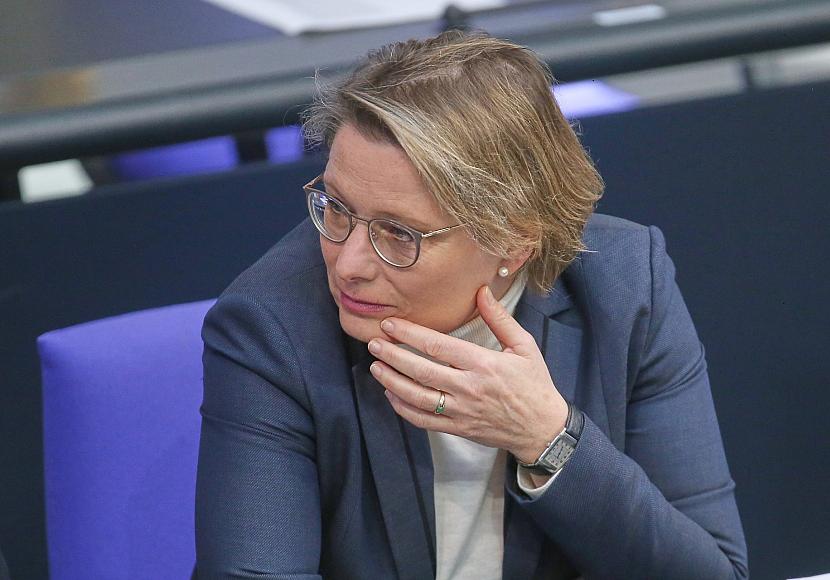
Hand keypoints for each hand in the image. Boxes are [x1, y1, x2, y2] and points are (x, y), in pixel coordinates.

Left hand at [367, 285, 567, 463]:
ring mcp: (461, 411)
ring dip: (392, 381)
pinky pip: (424, 420)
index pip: (438, 347)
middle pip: (421, 370)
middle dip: (393, 355)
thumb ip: (500, 319)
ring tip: (375, 367)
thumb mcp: (525, 346)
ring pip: (417, 397)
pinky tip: (391, 395)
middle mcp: (469, 388)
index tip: (390, 325)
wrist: (543, 429)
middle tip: (373, 342)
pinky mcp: (458, 428)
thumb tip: (482, 291)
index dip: (410, 335)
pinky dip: (403, 409)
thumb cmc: (534, 384)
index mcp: (483, 364)